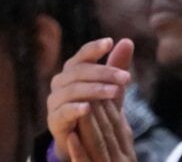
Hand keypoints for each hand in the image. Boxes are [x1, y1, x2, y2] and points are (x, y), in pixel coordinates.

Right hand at [48, 37, 134, 161]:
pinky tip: (88, 108)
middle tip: (126, 77)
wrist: (79, 141)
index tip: (109, 42)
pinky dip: (74, 109)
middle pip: (78, 72)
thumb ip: (116, 66)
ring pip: (72, 90)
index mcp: (72, 73)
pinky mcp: (54, 120)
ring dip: (94, 90)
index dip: (93, 48)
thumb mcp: (109, 88)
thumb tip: (127, 40)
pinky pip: (63, 111)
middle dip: (103, 73)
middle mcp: (60, 83)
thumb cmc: (94, 111)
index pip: (81, 56)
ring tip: (114, 92)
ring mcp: (55, 101)